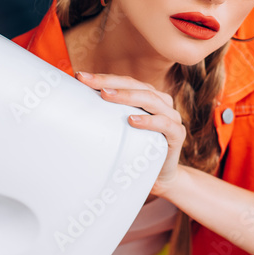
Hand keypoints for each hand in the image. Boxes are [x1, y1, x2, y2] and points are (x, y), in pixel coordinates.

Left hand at [76, 71, 184, 196]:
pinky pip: (165, 124)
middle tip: (90, 82)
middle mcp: (161, 103)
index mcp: (148, 96)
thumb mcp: (121, 130)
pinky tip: (132, 120)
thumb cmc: (137, 150)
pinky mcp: (178, 135)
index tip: (81, 77)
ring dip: (128, 96)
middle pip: (137, 86)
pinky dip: (149, 120)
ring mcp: (172, 117)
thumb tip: (76, 105)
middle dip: (112, 83)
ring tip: (106, 95)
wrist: (159, 177)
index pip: (125, 82)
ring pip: (151, 100)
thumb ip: (109, 115)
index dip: (104, 77)